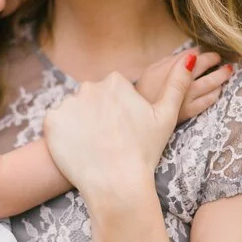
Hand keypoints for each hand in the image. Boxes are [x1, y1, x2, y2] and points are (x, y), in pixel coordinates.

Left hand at [44, 54, 194, 194]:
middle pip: (91, 99)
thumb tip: (190, 57)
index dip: (118, 112)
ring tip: (94, 147)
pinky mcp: (51, 122)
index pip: (112, 91)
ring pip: (73, 112)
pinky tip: (78, 150)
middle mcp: (89, 86)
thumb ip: (177, 84)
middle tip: (109, 141)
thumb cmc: (145, 151)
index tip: (124, 130)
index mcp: (115, 81)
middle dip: (98, 115)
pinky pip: (57, 124)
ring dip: (80, 125)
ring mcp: (68, 103)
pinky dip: (63, 136)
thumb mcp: (166, 116)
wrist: (117, 184)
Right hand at [135, 50, 231, 123]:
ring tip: (226, 71)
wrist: (139, 116)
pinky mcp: (190, 111)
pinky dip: (216, 92)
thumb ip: (173, 60)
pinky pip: (209, 100)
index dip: (201, 52)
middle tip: (218, 58)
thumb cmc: (145, 90)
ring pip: (211, 83)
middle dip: (213, 59)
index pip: (192, 55)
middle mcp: (181, 81)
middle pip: (203, 65)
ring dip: (221, 75)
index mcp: (170, 68)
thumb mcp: (153, 69)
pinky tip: (218, 89)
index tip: (202, 52)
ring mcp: (187, 97)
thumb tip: (193, 52)